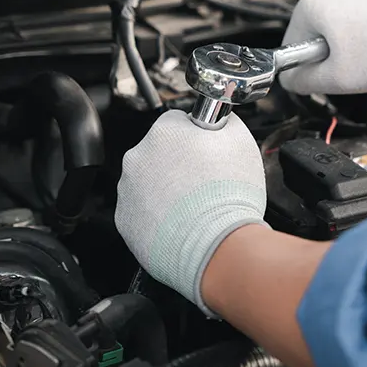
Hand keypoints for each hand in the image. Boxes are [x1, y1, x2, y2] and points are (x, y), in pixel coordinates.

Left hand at [115, 110, 266, 313]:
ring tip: (193, 206)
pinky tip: (179, 222)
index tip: (206, 152)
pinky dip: (156, 214)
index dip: (196, 137)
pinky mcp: (124, 220)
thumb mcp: (241, 141)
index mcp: (165, 131)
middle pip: (159, 151)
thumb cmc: (230, 196)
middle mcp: (138, 155)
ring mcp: (127, 189)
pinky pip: (141, 210)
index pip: (178, 122)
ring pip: (148, 181)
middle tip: (203, 182)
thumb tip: (217, 119)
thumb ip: (223, 121)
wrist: (219, 247)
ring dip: (165, 189)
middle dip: (177, 163)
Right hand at [279, 0, 366, 94]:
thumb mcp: (337, 78)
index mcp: (309, 7)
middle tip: (354, 66)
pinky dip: (364, 34)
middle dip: (331, 56)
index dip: (308, 69)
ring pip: (335, 29)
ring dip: (349, 46)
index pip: (289, 48)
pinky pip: (354, 19)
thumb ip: (304, 82)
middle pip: (313, 37)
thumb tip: (290, 81)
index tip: (330, 74)